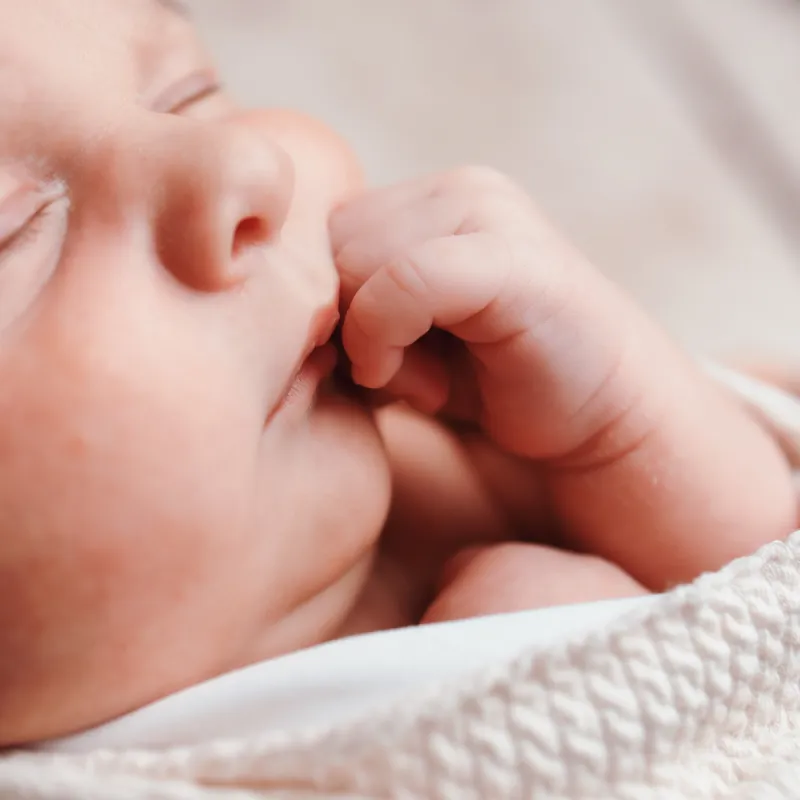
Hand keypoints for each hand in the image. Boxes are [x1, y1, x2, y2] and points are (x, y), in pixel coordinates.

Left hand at [331, 167, 795, 589]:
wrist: (598, 419)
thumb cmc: (493, 384)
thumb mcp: (404, 340)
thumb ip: (351, 308)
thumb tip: (272, 309)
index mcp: (426, 202)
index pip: (316, 235)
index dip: (323, 311)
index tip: (366, 369)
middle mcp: (455, 190)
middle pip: (326, 247)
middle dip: (345, 327)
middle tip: (403, 378)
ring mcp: (486, 213)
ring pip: (352, 264)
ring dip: (370, 342)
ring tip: (430, 381)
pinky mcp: (510, 258)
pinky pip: (402, 283)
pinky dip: (387, 340)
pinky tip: (427, 388)